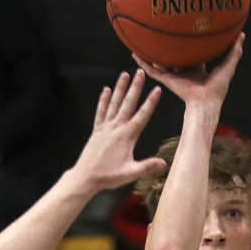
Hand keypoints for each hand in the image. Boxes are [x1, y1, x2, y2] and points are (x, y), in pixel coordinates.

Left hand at [74, 69, 165, 190]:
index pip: (142, 115)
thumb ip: (147, 166)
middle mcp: (116, 127)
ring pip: (114, 103)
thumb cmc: (108, 176)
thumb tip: (164, 163)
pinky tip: (106, 90)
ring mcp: (105, 127)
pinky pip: (101, 111)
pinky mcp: (97, 130)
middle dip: (135, 87)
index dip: (151, 102)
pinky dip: (104, 100)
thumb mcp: (131, 173)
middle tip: (140, 72)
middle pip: (128, 103)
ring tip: (124, 74)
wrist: (86, 177)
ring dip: (120, 88)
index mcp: (127, 136)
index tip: (157, 89)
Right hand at [132, 33, 244, 108]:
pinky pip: (152, 70)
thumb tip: (242, 35)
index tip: (186, 31)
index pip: (192, 54)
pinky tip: (134, 54)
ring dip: (152, 53)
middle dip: (169, 47)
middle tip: (163, 32)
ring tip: (142, 41)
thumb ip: (234, 51)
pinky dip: (143, 63)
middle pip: (175, 57)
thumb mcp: (228, 66)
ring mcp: (174, 75)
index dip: (190, 44)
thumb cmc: (218, 88)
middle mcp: (184, 71)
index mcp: (198, 69)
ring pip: (160, 62)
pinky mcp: (166, 79)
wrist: (205, 101)